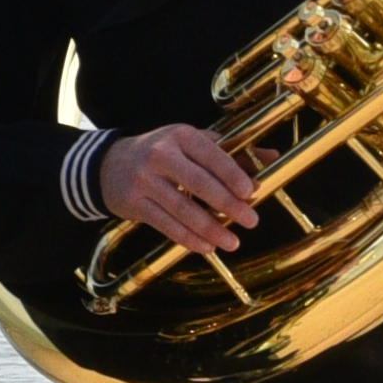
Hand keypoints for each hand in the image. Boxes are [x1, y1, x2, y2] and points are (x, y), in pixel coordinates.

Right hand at [105, 122, 264, 256]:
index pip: (212, 155)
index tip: (252, 192)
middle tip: (251, 220)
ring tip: (233, 242)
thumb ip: (232, 151)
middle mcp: (159, 155)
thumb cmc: (163, 153)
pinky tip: (207, 247)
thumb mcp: (192, 144)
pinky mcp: (133, 203)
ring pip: (183, 208)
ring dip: (211, 229)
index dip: (233, 174)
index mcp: (180, 136)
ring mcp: (144, 179)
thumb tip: (273, 156)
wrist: (109, 165)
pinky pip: (166, 224)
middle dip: (228, 205)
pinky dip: (188, 238)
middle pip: (199, 183)